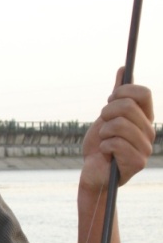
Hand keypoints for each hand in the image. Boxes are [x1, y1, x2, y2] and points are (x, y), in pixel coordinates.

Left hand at [81, 67, 154, 189]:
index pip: (143, 93)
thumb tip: (123, 69)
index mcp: (145, 118)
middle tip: (102, 123)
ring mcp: (145, 148)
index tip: (109, 100)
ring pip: (120, 125)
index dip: (123, 92)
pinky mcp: (137, 163)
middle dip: (107, 112)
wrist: (93, 173)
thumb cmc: (100, 145)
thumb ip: (117, 96)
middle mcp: (149, 132)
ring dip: (104, 131)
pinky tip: (105, 153)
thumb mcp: (106, 117)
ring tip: (103, 140)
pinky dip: (104, 146)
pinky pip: (115, 144)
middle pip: (129, 106)